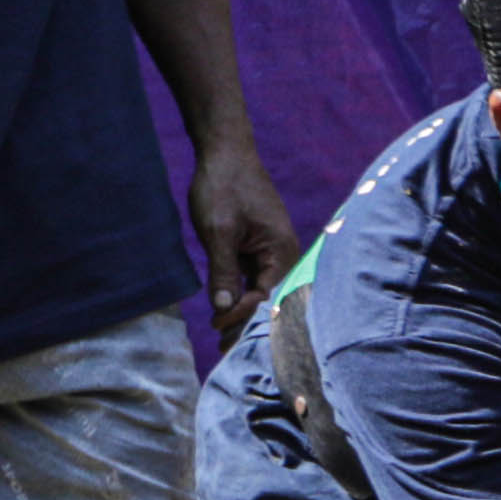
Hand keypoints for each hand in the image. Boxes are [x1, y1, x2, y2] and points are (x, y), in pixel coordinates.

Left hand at [185, 129, 299, 337]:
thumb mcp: (219, 230)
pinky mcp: (258, 246)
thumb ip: (222, 270)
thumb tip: (223, 308)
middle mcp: (284, 253)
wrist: (224, 151)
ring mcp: (271, 250)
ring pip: (261, 290)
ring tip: (222, 337)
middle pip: (269, 298)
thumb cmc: (224, 186)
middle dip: (247, 323)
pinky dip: (240, 294)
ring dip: (242, 312)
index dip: (243, 314)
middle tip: (222, 349)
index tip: (217, 325)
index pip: (268, 295)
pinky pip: (253, 278)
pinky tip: (225, 309)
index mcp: (282, 250)